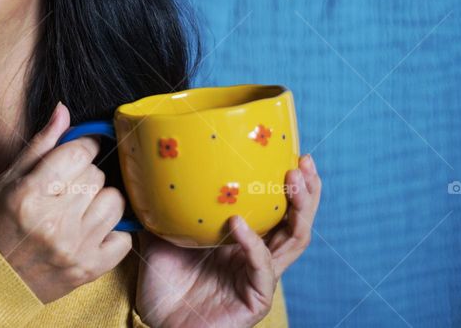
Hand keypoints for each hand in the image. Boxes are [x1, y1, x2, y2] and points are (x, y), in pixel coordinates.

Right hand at [0, 102, 133, 302]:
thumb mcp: (8, 180)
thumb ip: (40, 145)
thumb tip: (64, 110)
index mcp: (30, 195)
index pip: (79, 153)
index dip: (84, 146)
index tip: (80, 151)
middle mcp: (54, 222)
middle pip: (97, 175)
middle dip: (87, 174)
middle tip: (70, 185)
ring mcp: (74, 248)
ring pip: (115, 202)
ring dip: (102, 200)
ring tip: (82, 206)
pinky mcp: (90, 270)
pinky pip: (124, 238)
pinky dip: (113, 231)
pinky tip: (91, 230)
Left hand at [135, 154, 321, 327]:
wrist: (157, 323)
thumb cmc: (164, 284)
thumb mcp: (163, 233)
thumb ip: (167, 204)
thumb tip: (153, 165)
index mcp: (244, 240)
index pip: (277, 208)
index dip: (288, 182)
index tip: (288, 150)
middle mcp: (258, 257)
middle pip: (296, 221)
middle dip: (306, 191)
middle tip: (302, 162)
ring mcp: (259, 278)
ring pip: (294, 241)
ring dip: (298, 209)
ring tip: (291, 180)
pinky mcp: (255, 300)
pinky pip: (263, 268)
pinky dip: (252, 244)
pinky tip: (238, 224)